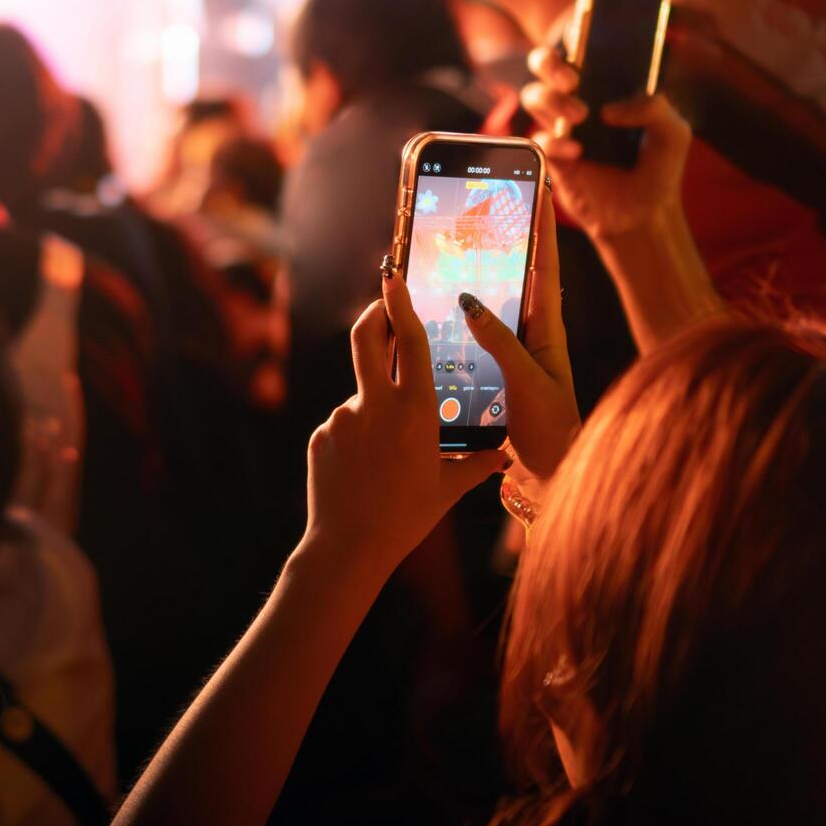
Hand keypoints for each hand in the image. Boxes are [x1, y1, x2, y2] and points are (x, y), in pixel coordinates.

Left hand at [303, 275, 507, 576]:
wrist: (348, 547)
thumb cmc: (406, 518)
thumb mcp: (448, 489)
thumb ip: (477, 464)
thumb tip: (503, 454)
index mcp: (416, 412)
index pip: (411, 343)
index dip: (401, 305)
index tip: (394, 278)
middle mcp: (376, 405)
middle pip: (366, 338)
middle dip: (373, 314)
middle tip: (381, 304)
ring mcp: (343, 417)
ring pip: (362, 397)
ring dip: (374, 411)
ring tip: (384, 461)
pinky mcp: (322, 434)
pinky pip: (344, 425)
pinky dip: (356, 437)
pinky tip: (363, 471)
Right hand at [457, 192, 579, 479]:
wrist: (552, 476)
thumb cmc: (551, 431)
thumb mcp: (527, 383)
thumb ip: (499, 343)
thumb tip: (470, 301)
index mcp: (548, 329)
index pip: (546, 264)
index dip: (542, 224)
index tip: (538, 184)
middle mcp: (531, 333)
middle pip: (515, 275)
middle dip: (502, 239)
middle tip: (481, 205)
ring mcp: (512, 351)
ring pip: (489, 302)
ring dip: (471, 276)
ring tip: (449, 247)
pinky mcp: (494, 371)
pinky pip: (470, 335)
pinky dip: (453, 318)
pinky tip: (429, 310)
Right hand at [521, 46, 691, 239]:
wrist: (643, 216)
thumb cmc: (658, 170)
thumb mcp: (673, 132)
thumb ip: (654, 107)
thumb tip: (609, 108)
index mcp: (607, 87)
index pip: (582, 50)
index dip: (574, 34)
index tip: (582, 35)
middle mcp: (579, 101)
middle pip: (543, 65)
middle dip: (550, 63)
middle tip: (573, 80)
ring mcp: (562, 128)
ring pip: (533, 96)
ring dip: (552, 100)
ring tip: (579, 118)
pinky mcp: (552, 158)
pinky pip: (537, 138)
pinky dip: (555, 142)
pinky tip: (578, 153)